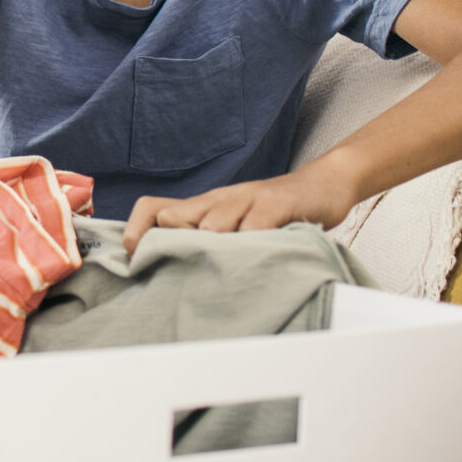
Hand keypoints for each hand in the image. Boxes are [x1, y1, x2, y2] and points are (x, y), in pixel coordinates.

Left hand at [121, 158, 359, 256]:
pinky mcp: (277, 204)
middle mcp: (219, 199)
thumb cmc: (273, 211)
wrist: (324, 184)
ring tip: (217, 276)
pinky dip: (250, 247)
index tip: (137, 261)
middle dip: (173, 249)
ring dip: (211, 252)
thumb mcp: (234, 222)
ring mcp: (247, 199)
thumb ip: (206, 241)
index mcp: (204, 205)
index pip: (153, 208)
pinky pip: (255, 227)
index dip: (137, 232)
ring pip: (211, 226)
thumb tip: (171, 271)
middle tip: (181, 277)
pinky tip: (254, 263)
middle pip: (174, 219)